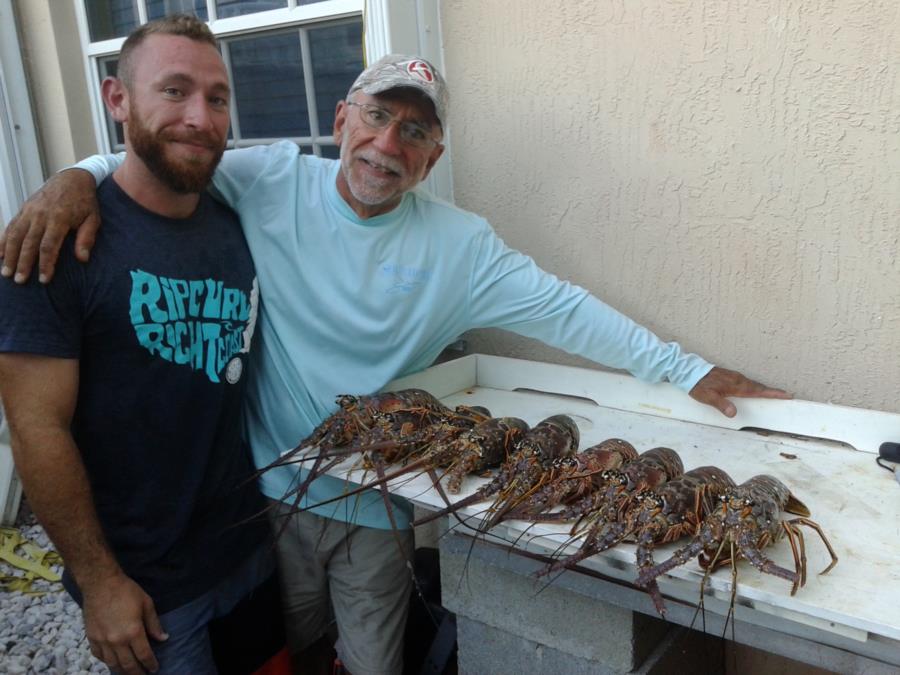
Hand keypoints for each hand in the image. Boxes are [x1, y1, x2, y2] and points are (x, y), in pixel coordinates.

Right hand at [0, 169, 99, 283]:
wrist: (72, 178)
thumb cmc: (85, 202)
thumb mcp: (93, 218)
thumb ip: (87, 238)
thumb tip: (82, 259)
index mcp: (59, 218)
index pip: (49, 246)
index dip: (46, 264)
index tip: (44, 280)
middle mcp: (40, 215)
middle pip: (28, 243)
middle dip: (23, 263)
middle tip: (20, 280)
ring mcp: (29, 211)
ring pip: (15, 235)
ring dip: (9, 255)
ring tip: (6, 273)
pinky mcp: (24, 208)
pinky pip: (11, 226)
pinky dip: (3, 240)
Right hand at [82, 573, 167, 674]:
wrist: (101, 583)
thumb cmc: (127, 591)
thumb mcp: (147, 604)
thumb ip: (154, 624)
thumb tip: (163, 638)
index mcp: (133, 632)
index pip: (144, 655)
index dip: (150, 664)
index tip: (154, 669)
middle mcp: (117, 640)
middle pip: (128, 664)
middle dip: (137, 673)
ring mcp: (102, 641)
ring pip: (112, 664)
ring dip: (122, 670)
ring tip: (129, 672)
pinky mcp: (91, 638)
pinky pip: (99, 656)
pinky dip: (107, 661)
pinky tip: (112, 662)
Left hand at [689, 366, 790, 417]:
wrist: (688, 371)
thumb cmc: (698, 385)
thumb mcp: (708, 397)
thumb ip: (721, 405)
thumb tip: (734, 414)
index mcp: (736, 386)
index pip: (758, 391)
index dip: (773, 393)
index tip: (786, 395)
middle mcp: (738, 380)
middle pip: (759, 387)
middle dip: (773, 391)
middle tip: (786, 395)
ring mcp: (734, 376)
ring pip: (753, 384)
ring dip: (764, 388)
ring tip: (774, 393)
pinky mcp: (729, 376)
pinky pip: (747, 382)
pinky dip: (754, 386)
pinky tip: (753, 389)